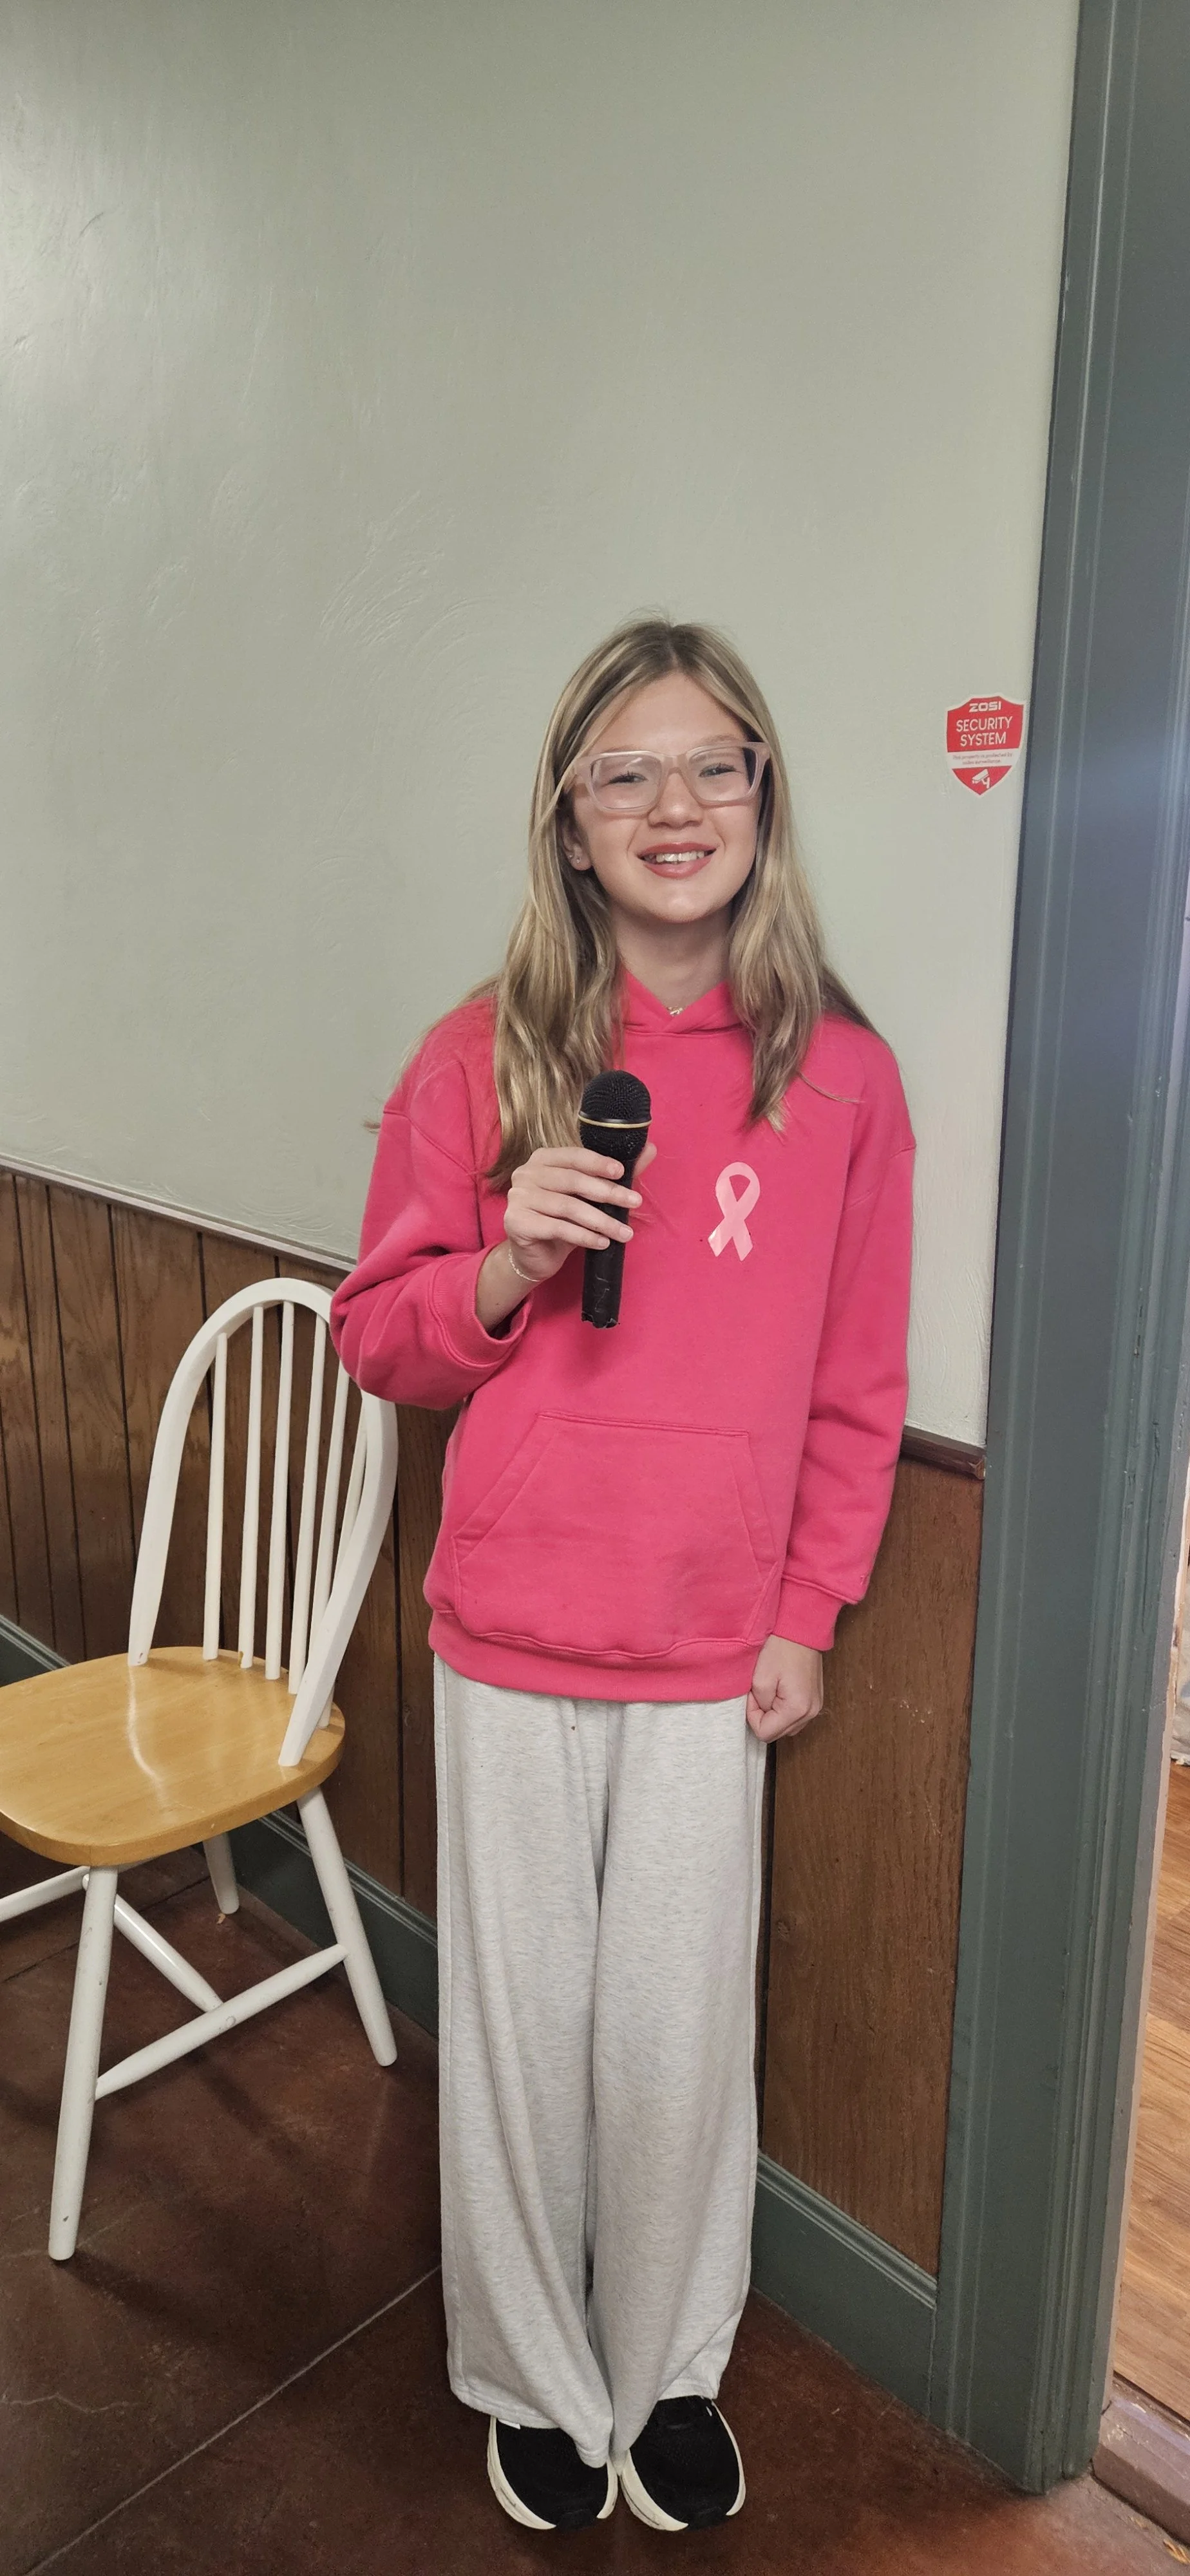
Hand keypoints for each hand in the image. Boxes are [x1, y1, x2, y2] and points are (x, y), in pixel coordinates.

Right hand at [505, 1139, 656, 1286]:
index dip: (598, 1163)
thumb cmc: (563, 1221)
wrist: (535, 1256)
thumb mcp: (588, 1197)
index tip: (622, 1172)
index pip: (573, 1156)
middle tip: (634, 1203)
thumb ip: (614, 1174)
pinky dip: (584, 1237)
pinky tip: (602, 1243)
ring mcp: (518, 1197)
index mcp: (542, 1159)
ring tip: (624, 1232)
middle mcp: (526, 1174)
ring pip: (568, 1207)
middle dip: (608, 1193)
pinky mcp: (517, 1222)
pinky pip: (558, 1228)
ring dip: (601, 1221)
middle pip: (572, 1181)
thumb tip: (649, 1149)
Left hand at [746, 1636, 823, 1741]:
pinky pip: (794, 1716)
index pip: (765, 1733)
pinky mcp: (815, 1701)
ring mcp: (815, 1707)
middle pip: (777, 1733)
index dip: (752, 1715)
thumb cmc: (781, 1649)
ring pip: (785, 1726)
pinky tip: (780, 1691)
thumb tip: (763, 1713)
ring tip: (770, 1690)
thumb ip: (759, 1705)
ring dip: (773, 1714)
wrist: (801, 1630)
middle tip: (760, 1692)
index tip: (753, 1694)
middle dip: (763, 1715)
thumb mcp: (760, 1679)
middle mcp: (810, 1713)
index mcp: (797, 1709)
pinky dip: (783, 1709)